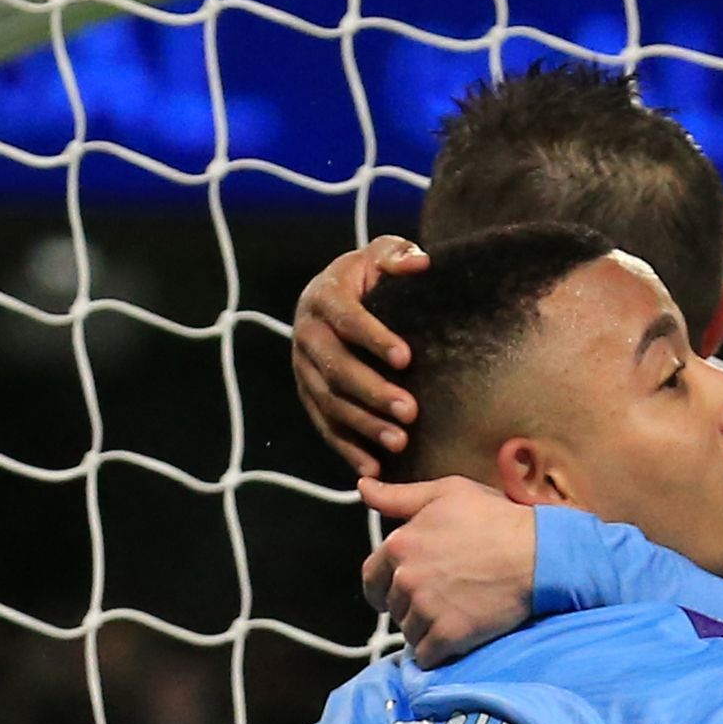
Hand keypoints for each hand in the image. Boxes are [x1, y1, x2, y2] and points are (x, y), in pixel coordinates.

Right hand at [294, 238, 428, 477]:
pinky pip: (325, 426)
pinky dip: (347, 448)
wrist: (343, 296)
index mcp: (323, 297)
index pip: (345, 318)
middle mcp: (307, 334)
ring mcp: (304, 369)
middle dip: (373, 392)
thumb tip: (418, 263)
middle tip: (411, 411)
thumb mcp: (384, 255)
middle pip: (335, 368)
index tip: (406, 358)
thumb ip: (398, 255)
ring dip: (364, 424)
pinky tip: (374, 469)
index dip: (373, 338)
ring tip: (400, 442)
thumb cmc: (373, 276)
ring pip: (330, 402)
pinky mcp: (310, 395)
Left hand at [358, 477, 539, 668]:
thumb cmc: (497, 518)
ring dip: (426, 630)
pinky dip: (438, 653)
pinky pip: (428, 655)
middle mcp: (406, 579)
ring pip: (410, 632)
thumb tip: (363, 487)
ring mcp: (427, 609)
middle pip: (394, 607)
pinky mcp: (449, 635)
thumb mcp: (447, 493)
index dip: (385, 587)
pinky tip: (456, 641)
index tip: (400, 592)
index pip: (371, 578)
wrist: (539, 554)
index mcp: (399, 544)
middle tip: (440, 601)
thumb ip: (399, 496)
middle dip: (411, 606)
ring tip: (453, 617)